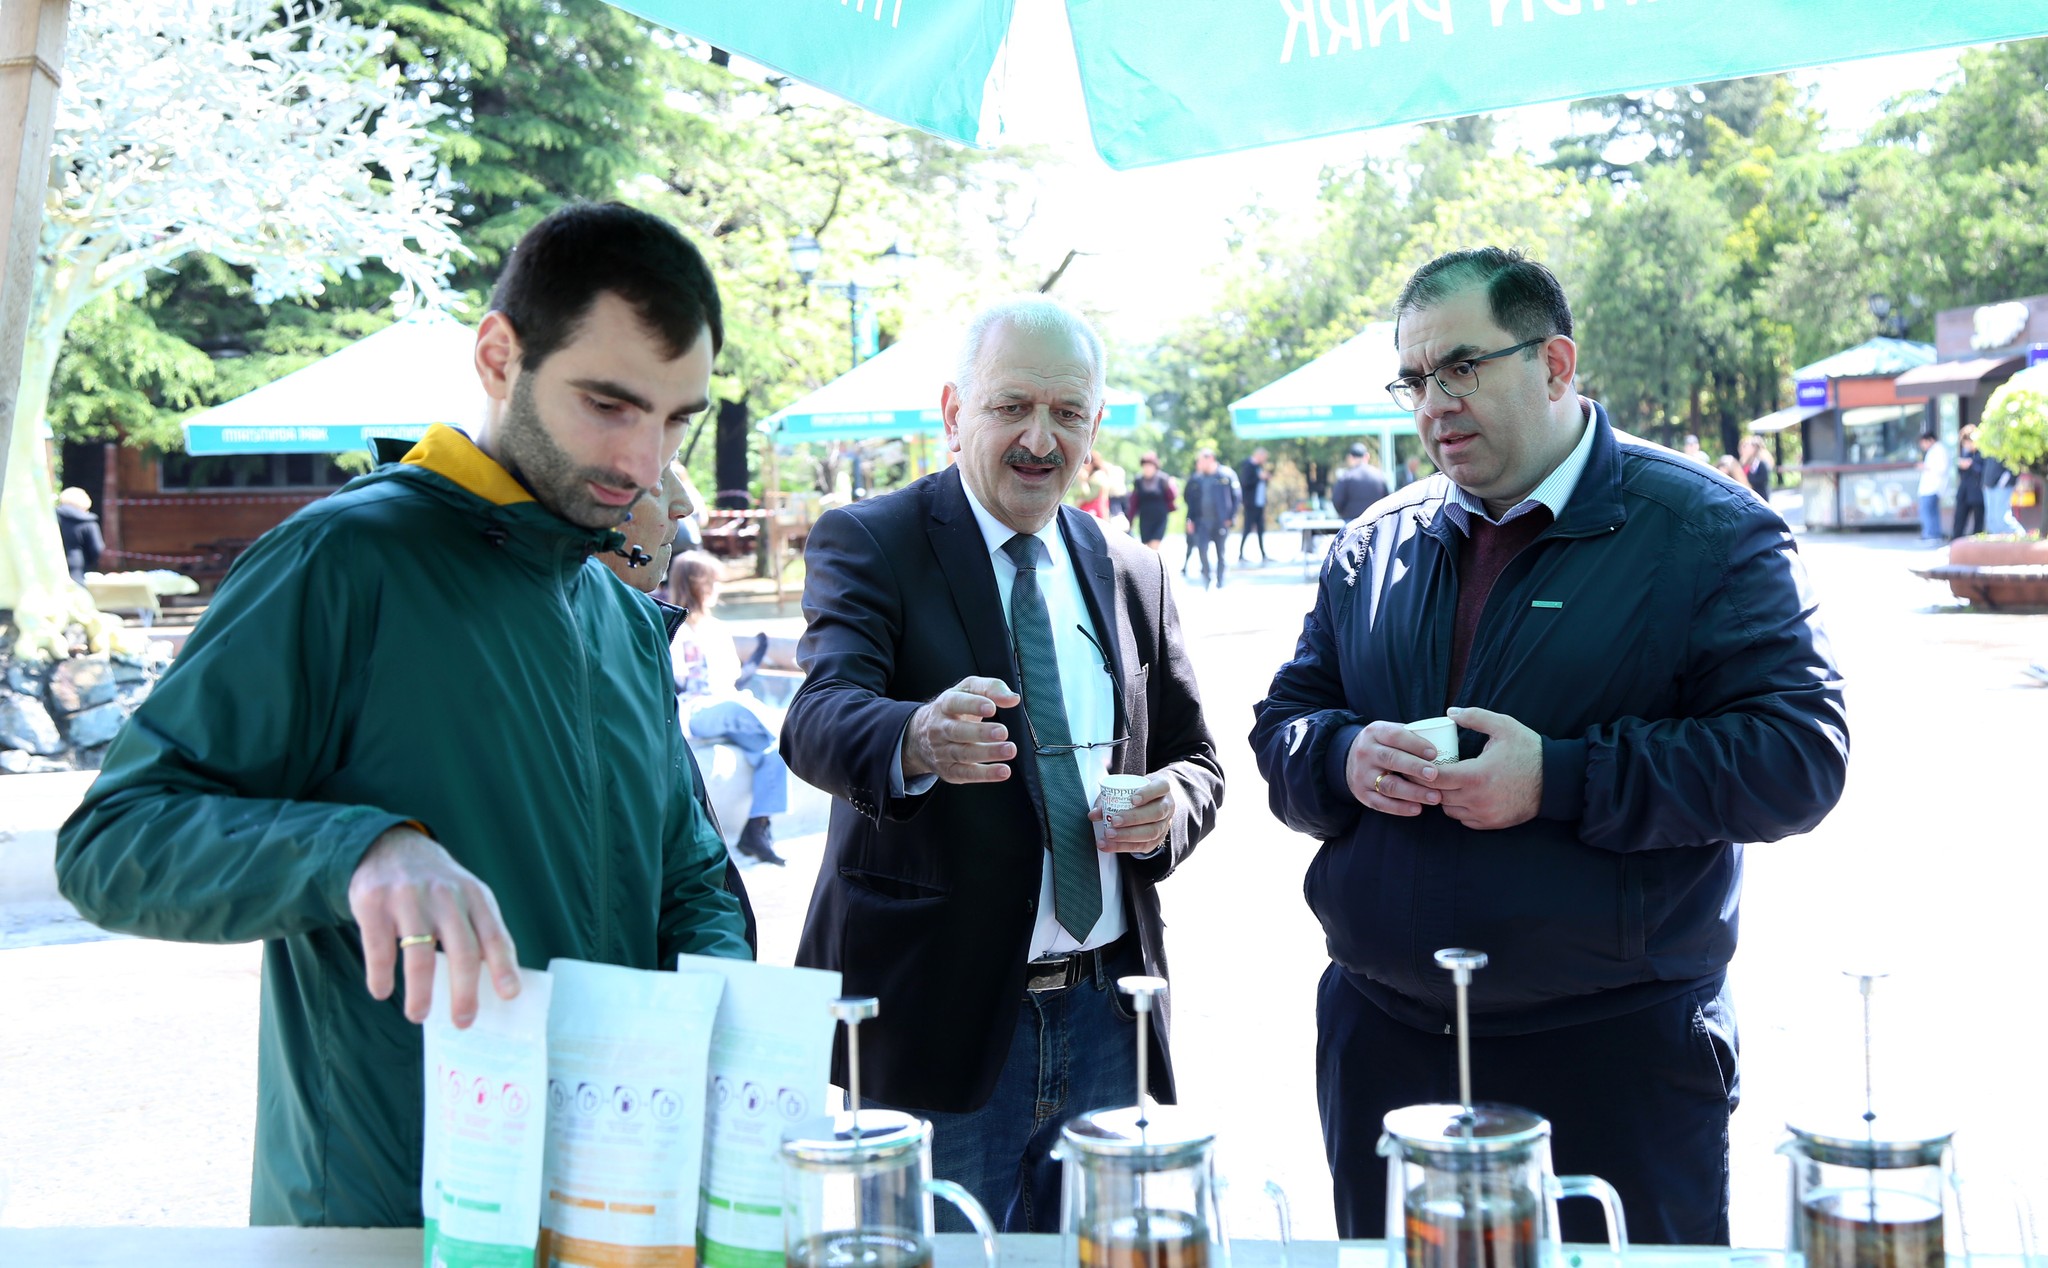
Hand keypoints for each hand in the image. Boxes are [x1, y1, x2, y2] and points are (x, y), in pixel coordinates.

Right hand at [348, 826, 520, 1027]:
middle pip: (462, 951)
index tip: (509, 995)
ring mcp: (409, 898)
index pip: (495, 936)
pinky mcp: (374, 904)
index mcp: (474, 896)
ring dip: (420, 993)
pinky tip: (381, 992)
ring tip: (419, 1015)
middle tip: (463, 1021)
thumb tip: (494, 984)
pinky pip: (379, 950)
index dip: (504, 967)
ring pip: (419, 956)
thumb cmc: (436, 885)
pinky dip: (381, 977)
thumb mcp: (466, 895)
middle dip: (464, 992)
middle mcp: (445, 896)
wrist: (389, 846)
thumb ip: (479, 930)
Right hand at [902, 676, 1021, 783]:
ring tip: (1009, 750)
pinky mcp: (948, 770)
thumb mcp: (968, 690)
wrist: (920, 735)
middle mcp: (940, 728)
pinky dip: (985, 774)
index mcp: (944, 705)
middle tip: (1002, 732)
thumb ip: (991, 689)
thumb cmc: (953, 709)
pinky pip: (966, 773)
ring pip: (963, 754)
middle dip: (981, 733)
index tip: (991, 707)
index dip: (973, 705)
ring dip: (987, 753)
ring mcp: (942, 751)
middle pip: (957, 731)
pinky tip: (1003, 771)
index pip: (955, 703)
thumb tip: (1012, 699)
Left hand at [1090, 774, 1175, 853]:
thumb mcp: (1126, 788)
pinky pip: (1144, 846)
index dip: (1148, 793)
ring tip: (1109, 835)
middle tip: (1114, 821)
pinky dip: (1124, 847)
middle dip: (1133, 818)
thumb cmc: (1137, 792)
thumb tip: (1094, 814)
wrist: (1152, 803)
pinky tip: (1110, 846)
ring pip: (1151, 832)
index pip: (1161, 787)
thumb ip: (1109, 798)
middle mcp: (1167, 806)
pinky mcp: (1157, 839)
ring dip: (1128, 835)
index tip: (1132, 799)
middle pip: (1156, 812)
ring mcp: (1164, 824)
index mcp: (1162, 788)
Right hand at [1345, 721, 1443, 815]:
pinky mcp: (1362, 794)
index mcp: (1375, 732)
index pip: (1395, 736)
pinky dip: (1400, 808)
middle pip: (1391, 759)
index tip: (1434, 753)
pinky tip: (1417, 809)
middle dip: (1414, 768)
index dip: (1415, 744)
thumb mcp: (1390, 732)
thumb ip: (1411, 735)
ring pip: (1388, 785)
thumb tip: (1447, 741)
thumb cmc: (1383, 745)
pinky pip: (1381, 803)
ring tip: (1434, 797)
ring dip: (1413, 792)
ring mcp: (1362, 774)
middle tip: (1435, 775)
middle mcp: (1365, 752)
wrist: (1350, 759)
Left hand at [1431, 706, 1543, 829]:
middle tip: (1430, 771)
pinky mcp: (1492, 824)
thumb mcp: (1504, 726)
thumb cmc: (1529, 751)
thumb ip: (1475, 717)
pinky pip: (1464, 819)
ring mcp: (1485, 814)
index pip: (1435, 778)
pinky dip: (1460, 808)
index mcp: (1476, 776)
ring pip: (1449, 810)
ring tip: (1448, 782)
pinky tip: (1464, 794)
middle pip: (1438, 795)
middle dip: (1431, 784)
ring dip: (1445, 797)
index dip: (1423, 771)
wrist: (1556, 780)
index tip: (1422, 763)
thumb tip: (1451, 712)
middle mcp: (1477, 799)